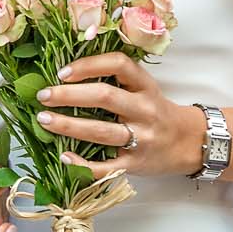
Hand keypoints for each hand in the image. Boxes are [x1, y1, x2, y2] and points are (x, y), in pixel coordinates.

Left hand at [36, 53, 206, 179]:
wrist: (189, 142)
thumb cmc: (157, 112)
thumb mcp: (145, 89)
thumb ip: (116, 80)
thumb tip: (66, 74)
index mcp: (145, 86)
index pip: (118, 65)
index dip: (88, 65)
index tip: (62, 71)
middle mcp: (145, 109)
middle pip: (104, 97)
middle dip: (68, 95)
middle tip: (43, 96)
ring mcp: (141, 138)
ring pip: (101, 131)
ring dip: (68, 125)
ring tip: (44, 120)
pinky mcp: (136, 164)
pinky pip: (106, 166)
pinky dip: (82, 164)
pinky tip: (64, 157)